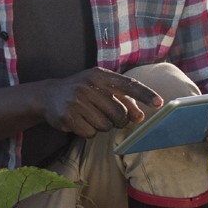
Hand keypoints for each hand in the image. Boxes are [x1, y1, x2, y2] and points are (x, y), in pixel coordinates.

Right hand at [40, 67, 162, 138]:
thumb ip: (123, 100)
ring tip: (90, 116)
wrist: (48, 95)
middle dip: (119, 120)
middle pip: (119, 113)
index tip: (160, 103)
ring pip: (106, 126)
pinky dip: (89, 131)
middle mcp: (88, 86)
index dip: (145, 94)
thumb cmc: (82, 91)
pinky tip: (80, 122)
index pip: (128, 84)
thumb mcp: (101, 89)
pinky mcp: (67, 116)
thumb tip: (140, 117)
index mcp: (99, 75)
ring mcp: (77, 101)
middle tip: (111, 117)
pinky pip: (90, 133)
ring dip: (102, 126)